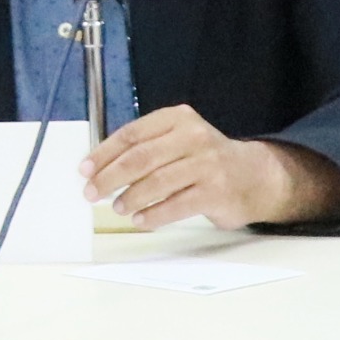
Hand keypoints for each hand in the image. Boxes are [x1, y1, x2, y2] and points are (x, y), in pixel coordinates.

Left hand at [81, 106, 339, 230]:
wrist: (255, 176)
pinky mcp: (216, 192)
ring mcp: (207, 164)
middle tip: (92, 194)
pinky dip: (153, 215)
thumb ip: (145, 148)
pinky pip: (175, 205)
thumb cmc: (205, 160)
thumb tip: (98, 169)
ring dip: (130, 198)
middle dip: (109, 178)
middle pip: (140, 158)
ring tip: (118, 208)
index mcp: (178, 119)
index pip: (132, 134)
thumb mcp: (178, 141)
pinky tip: (141, 220)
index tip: (84, 170)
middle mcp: (193, 137)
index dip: (103, 154)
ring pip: (156, 183)